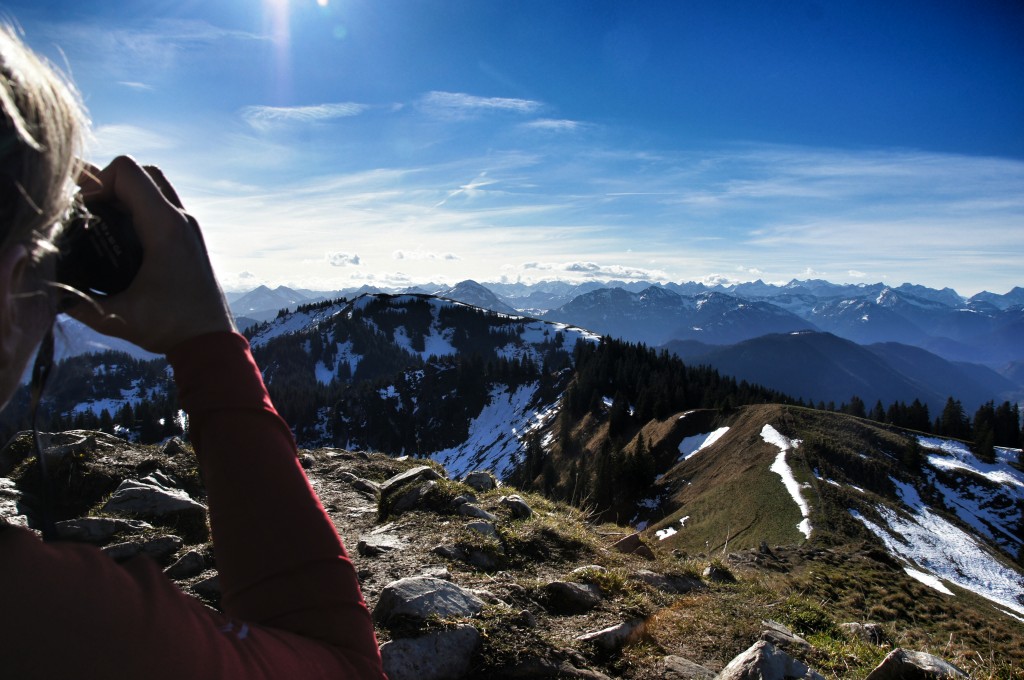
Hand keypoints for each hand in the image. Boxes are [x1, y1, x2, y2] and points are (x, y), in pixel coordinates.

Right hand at [67, 156, 235, 353]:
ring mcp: (189, 226)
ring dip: (127, 195)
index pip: (127, 171)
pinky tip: (123, 237)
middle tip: (93, 214)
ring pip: (155, 186)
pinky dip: (141, 208)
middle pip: (142, 172)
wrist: (211, 341)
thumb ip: (79, 303)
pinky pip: (163, 204)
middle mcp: (181, 218)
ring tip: (105, 224)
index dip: (96, 183)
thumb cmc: (171, 327)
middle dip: (111, 185)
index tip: (85, 212)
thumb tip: (54, 290)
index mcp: (165, 227)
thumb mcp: (117, 318)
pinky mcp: (190, 237)